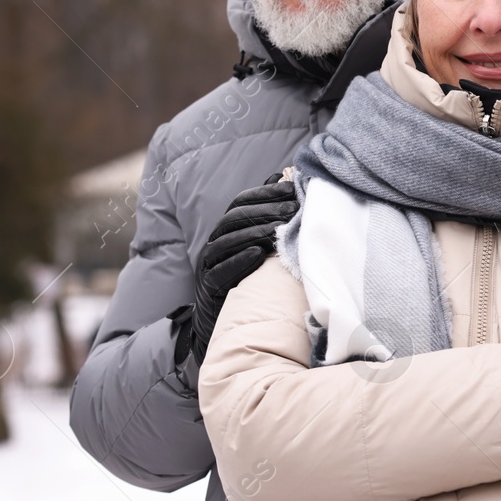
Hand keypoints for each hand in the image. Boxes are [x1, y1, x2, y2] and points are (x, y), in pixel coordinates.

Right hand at [185, 177, 297, 366]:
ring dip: (254, 233)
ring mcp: (208, 266)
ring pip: (226, 242)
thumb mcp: (259, 244)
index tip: (291, 188)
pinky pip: (221, 272)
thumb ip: (267, 214)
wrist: (228, 323)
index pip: (240, 203)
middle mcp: (214, 243)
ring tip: (279, 229)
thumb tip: (280, 178)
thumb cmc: (248, 279)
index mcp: (225, 230)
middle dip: (264, 211)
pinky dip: (239, 262)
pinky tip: (258, 254)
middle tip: (292, 209)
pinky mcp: (209, 288)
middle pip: (234, 219)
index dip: (264, 194)